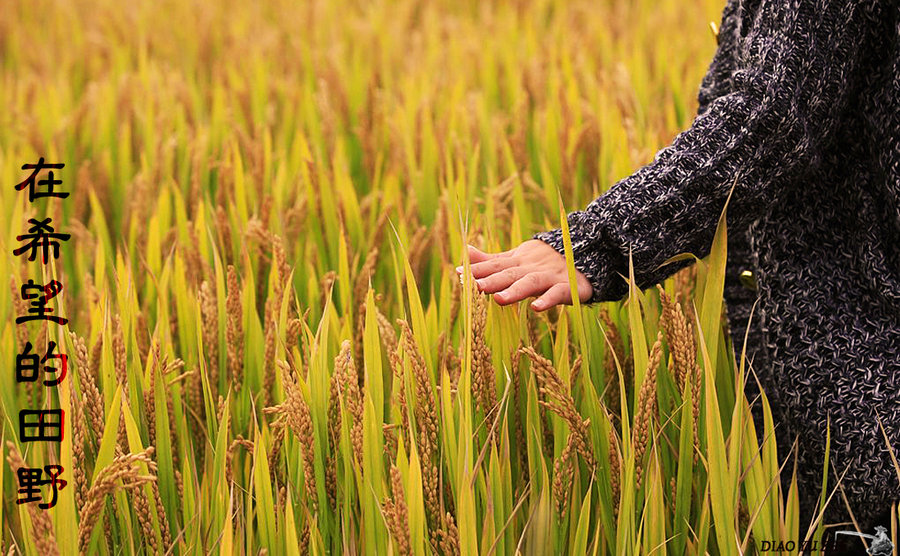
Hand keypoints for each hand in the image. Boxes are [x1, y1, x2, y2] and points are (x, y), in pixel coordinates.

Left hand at [456, 241, 593, 310]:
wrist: (587, 252)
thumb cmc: (544, 260)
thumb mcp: (516, 258)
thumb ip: (491, 260)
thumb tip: (463, 255)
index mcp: (518, 262)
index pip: (495, 265)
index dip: (478, 269)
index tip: (458, 273)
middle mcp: (531, 268)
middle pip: (509, 274)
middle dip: (491, 280)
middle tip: (473, 286)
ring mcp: (550, 277)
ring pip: (531, 283)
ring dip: (516, 290)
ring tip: (500, 300)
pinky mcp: (568, 287)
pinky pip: (558, 293)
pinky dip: (548, 299)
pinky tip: (537, 308)